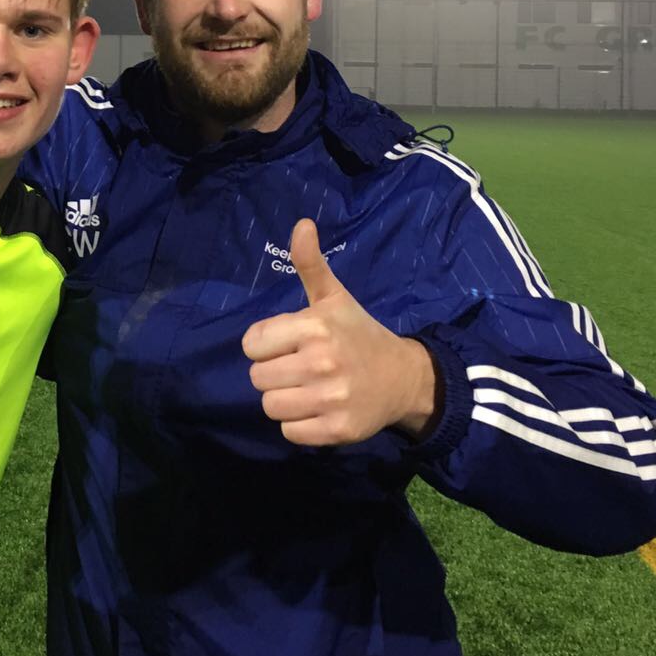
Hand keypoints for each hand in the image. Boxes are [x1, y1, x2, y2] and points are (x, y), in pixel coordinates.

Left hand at [242, 220, 437, 445]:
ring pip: (270, 407)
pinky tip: (318, 409)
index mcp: (316, 326)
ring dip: (284, 400)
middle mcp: (322, 362)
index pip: (252, 344)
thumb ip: (311, 263)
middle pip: (258, 378)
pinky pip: (289, 433)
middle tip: (300, 368)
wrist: (403, 377)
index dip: (265, 345)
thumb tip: (302, 223)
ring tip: (307, 389)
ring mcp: (331, 399)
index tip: (288, 343)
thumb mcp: (334, 297)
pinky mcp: (338, 431)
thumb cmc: (358, 334)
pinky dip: (299, 425)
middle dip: (274, 373)